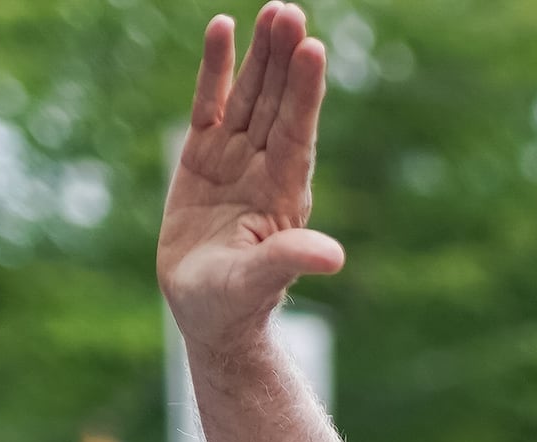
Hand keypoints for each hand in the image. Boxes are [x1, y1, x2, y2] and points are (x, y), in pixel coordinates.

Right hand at [158, 5, 343, 359]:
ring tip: (273, 11)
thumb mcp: (259, 283)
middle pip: (277, 103)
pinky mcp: (202, 156)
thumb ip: (290, 261)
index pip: (296, 132)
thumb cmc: (236, 306)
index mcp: (284, 193)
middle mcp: (264, 167)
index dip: (304, 93)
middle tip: (290, 12)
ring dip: (261, 55)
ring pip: (250, 96)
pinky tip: (223, 29)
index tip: (314, 50)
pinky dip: (216, 69)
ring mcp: (234, 158)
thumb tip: (334, 258)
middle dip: (284, 59)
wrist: (207, 315)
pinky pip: (211, 104)